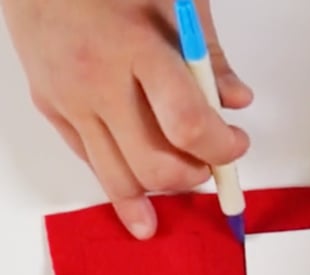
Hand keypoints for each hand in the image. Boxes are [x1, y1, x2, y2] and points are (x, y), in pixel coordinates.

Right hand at [2, 0, 250, 236]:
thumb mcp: (175, 2)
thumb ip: (210, 57)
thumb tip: (237, 102)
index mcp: (135, 48)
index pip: (188, 125)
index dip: (221, 148)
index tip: (236, 143)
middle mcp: (96, 81)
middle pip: (156, 166)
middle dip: (195, 174)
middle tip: (210, 159)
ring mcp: (69, 100)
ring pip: (121, 180)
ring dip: (161, 190)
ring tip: (185, 178)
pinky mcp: (51, 109)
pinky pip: (94, 165)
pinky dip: (126, 184)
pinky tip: (142, 199)